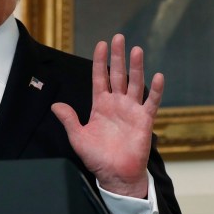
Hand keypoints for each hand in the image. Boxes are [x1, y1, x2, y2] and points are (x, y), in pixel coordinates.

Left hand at [51, 34, 163, 197]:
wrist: (115, 175)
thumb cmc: (97, 157)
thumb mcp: (78, 137)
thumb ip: (69, 120)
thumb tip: (55, 105)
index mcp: (100, 105)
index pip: (100, 78)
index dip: (100, 61)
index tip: (101, 44)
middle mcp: (117, 103)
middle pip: (117, 75)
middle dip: (117, 57)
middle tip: (119, 37)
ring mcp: (131, 110)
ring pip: (134, 83)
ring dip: (136, 67)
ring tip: (136, 50)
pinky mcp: (144, 121)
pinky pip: (151, 102)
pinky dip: (156, 90)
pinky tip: (158, 76)